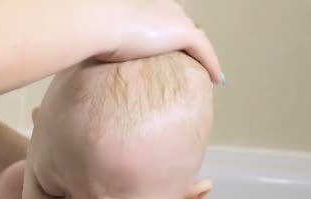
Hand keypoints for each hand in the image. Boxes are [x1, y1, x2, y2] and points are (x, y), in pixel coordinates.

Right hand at [97, 0, 222, 83]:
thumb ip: (107, 42)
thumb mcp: (101, 33)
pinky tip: (218, 79)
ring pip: (195, 38)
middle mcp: (164, 5)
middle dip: (186, 41)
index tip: (165, 45)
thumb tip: (96, 55)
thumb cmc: (93, 26)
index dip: (167, 33)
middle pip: (181, 25)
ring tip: (205, 69)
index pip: (163, 18)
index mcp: (146, 4)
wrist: (98, 20)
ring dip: (201, 54)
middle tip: (188, 59)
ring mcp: (175, 18)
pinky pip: (204, 52)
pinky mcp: (184, 33)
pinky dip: (212, 65)